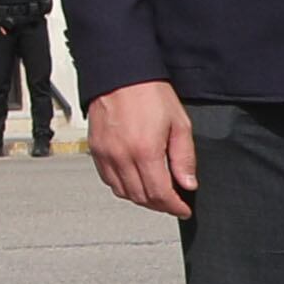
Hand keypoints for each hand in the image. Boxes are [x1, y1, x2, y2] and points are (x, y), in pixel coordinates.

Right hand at [88, 78, 198, 217]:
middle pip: (141, 197)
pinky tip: (134, 180)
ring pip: (123, 192)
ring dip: (141, 198)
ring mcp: (105, 154)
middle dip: (160, 205)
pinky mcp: (95, 149)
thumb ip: (184, 157)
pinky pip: (107, 179)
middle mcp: (121, 156)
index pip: (160, 194)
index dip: (175, 206)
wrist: (120, 74)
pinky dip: (122, 187)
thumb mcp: (179, 124)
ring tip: (154, 193)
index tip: (183, 209)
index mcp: (145, 150)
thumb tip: (188, 183)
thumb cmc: (148, 92)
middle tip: (172, 203)